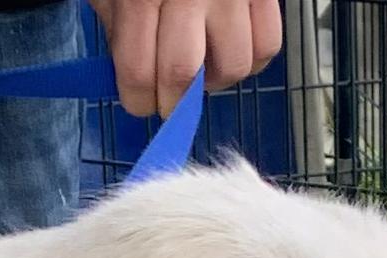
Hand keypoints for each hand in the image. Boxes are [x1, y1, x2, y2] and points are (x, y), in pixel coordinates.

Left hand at [91, 0, 281, 119]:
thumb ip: (117, 26)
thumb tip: (132, 79)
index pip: (138, 72)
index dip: (137, 101)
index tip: (139, 101)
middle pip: (184, 74)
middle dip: (174, 101)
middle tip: (170, 96)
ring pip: (234, 66)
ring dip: (216, 79)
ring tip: (203, 61)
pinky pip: (268, 45)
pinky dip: (251, 58)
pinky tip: (229, 46)